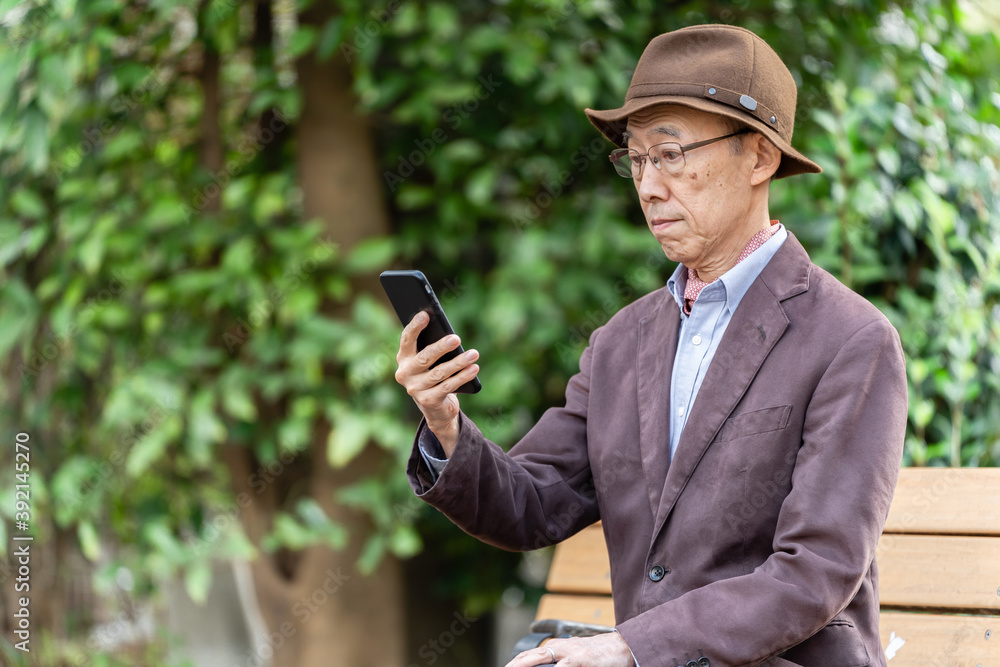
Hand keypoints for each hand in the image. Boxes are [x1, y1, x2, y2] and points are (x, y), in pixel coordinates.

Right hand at [394, 311, 479, 455]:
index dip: (415, 326)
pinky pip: (448, 386)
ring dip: (459, 362)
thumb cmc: (434, 374)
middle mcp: (405, 373)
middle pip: (425, 357)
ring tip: (474, 353)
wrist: (435, 407)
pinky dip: (462, 376)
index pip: (406, 339)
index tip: (425, 314)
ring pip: (439, 373)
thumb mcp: (430, 361)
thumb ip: (433, 347)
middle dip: (441, 347)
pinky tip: (474, 368)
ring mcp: (415, 389)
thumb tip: (449, 334)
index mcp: (404, 358)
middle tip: (456, 338)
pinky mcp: (428, 400)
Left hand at [505, 633, 635, 666]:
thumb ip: (560, 664)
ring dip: (526, 666)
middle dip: (514, 665)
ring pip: (541, 659)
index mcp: (557, 648)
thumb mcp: (576, 658)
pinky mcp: (580, 660)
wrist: (623, 648)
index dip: (516, 664)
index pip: (530, 656)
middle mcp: (560, 648)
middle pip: (529, 656)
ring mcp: (569, 654)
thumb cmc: (600, 656)